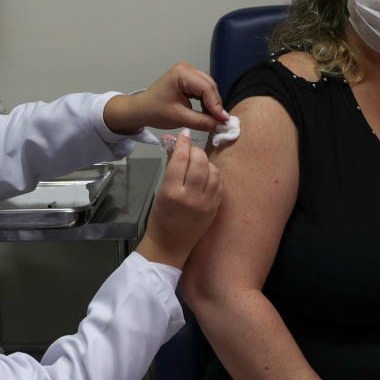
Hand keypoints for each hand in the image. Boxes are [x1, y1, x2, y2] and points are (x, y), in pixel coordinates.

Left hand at [103, 62, 226, 134]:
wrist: (141, 110)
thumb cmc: (154, 111)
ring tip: (214, 119)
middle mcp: (186, 68)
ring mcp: (188, 72)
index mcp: (181, 73)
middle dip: (215, 105)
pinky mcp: (189, 79)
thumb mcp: (180, 118)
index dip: (216, 105)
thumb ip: (203, 122)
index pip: (206, 88)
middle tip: (221, 122)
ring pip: (209, 89)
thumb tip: (222, 126)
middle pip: (210, 87)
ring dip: (212, 104)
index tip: (224, 121)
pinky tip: (207, 113)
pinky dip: (207, 102)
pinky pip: (204, 90)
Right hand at [137, 130, 221, 268]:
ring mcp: (206, 203)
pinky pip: (219, 183)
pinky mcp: (215, 208)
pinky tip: (207, 175)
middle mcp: (191, 197)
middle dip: (196, 151)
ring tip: (199, 163)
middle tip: (191, 150)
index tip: (184, 134)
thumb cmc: (160, 218)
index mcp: (172, 192)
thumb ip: (170, 167)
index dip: (183, 142)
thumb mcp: (161, 191)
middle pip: (199, 162)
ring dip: (206, 162)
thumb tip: (174, 144)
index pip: (180, 158)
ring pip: (213, 171)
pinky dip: (213, 174)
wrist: (170, 245)